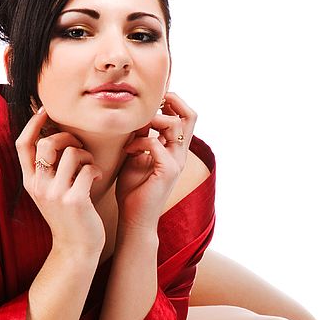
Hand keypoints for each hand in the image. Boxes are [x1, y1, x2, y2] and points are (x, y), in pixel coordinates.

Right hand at [15, 107, 104, 254]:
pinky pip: (87, 169)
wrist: (77, 248)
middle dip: (66, 137)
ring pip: (70, 153)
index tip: (45, 110)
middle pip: (46, 143)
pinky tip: (96, 177)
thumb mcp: (50, 193)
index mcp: (30, 182)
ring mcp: (55, 194)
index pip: (22, 144)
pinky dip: (95, 169)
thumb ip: (48, 170)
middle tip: (79, 145)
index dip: (32, 123)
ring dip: (85, 155)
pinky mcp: (74, 200)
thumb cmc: (69, 217)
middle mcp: (39, 186)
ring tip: (90, 166)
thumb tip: (54, 138)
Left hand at [115, 92, 197, 230]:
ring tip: (135, 130)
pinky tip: (129, 150)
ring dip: (153, 119)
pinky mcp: (168, 171)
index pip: (184, 117)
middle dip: (172, 100)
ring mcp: (177, 162)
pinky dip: (140, 142)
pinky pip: (157, 143)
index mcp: (174, 150)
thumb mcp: (135, 156)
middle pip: (191, 116)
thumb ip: (140, 137)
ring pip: (176, 125)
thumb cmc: (133, 191)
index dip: (171, 102)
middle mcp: (180, 154)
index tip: (150, 103)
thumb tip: (137, 117)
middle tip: (152, 102)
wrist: (135, 218)